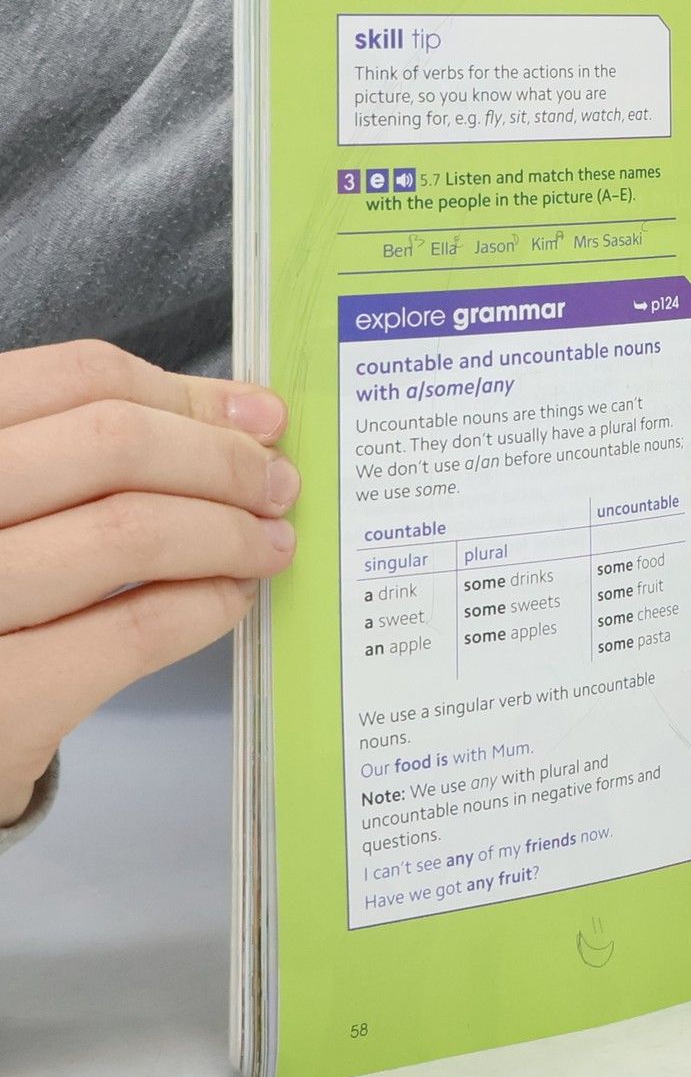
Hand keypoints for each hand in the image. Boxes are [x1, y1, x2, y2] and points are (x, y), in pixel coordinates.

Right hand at [0, 342, 298, 825]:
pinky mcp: (5, 698)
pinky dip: (206, 607)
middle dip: (223, 462)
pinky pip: (136, 630)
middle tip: (276, 487)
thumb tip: (230, 413)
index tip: (256, 418)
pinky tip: (228, 601)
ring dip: (228, 535)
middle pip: (115, 443)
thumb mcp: (10, 500)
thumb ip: (91, 449)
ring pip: (132, 532)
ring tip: (267, 546)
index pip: (78, 378)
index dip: (186, 396)